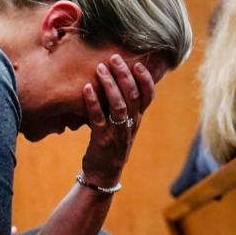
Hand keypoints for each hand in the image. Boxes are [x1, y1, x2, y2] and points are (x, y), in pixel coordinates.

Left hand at [80, 55, 156, 185]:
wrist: (103, 176)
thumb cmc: (110, 146)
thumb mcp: (122, 126)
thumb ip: (122, 107)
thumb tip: (116, 81)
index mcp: (137, 120)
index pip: (148, 97)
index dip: (145, 79)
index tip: (137, 63)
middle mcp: (131, 126)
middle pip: (133, 96)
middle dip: (124, 75)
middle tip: (114, 58)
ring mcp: (118, 134)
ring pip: (119, 106)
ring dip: (110, 85)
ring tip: (100, 68)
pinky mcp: (102, 141)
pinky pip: (99, 118)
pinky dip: (93, 102)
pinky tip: (87, 88)